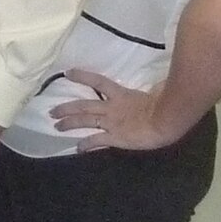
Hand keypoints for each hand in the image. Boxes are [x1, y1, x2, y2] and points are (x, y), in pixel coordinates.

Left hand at [50, 69, 181, 151]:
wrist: (168, 120)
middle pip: (84, 105)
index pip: (99, 82)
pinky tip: (78, 148)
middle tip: (51, 111)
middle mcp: (112, 108)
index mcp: (122, 95)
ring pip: (85, 121)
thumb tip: (159, 83)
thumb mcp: (158, 92)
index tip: (68, 73)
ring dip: (69, 123)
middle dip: (66, 108)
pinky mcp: (115, 137)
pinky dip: (86, 144)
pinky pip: (96, 140)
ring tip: (56, 126)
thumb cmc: (167, 104)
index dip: (83, 76)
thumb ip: (153, 88)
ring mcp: (112, 122)